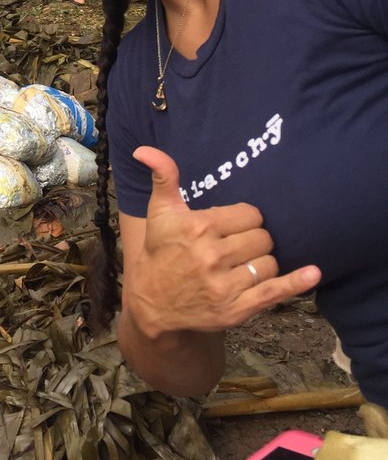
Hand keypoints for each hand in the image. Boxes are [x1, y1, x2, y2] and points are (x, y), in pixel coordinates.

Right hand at [126, 146, 319, 337]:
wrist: (152, 302)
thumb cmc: (161, 250)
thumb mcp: (160, 212)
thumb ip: (163, 176)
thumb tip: (145, 149)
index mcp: (198, 227)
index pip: (250, 214)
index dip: (245, 219)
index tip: (232, 226)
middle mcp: (212, 256)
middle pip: (262, 238)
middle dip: (255, 239)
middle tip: (238, 246)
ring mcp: (225, 285)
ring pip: (269, 262)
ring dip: (263, 261)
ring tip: (244, 264)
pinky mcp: (235, 309)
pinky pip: (274, 292)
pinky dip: (296, 283)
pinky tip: (313, 272)